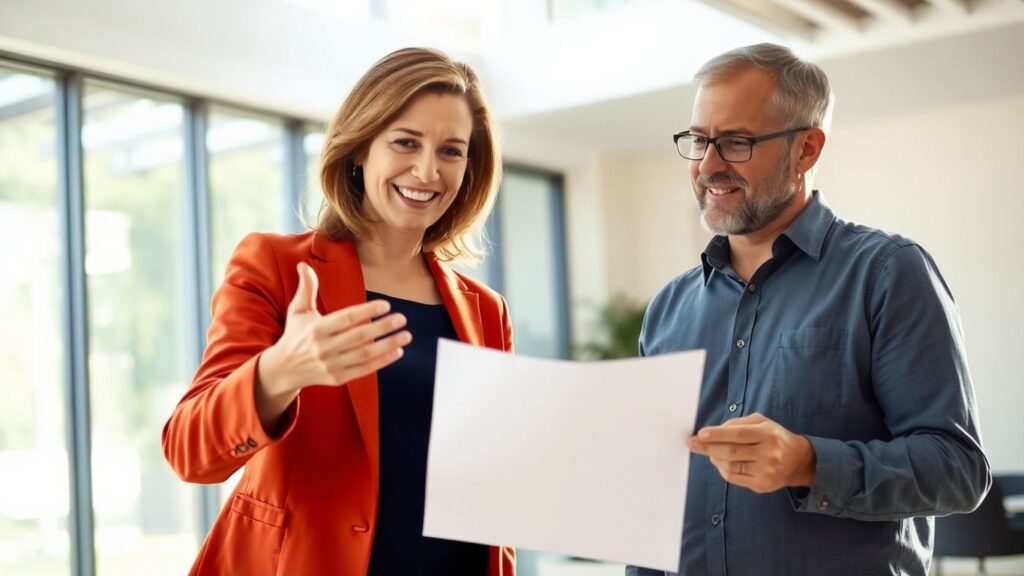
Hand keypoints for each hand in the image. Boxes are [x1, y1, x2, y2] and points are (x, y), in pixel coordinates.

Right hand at [255, 262, 410, 428]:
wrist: (284, 369)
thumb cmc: (295, 335)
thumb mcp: (297, 310)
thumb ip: (306, 288)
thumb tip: (303, 265)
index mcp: (317, 329)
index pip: (347, 319)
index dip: (367, 311)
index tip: (386, 305)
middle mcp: (324, 348)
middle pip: (360, 336)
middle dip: (383, 327)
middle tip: (402, 318)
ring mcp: (332, 365)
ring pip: (365, 354)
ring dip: (388, 345)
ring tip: (406, 335)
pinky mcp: (338, 378)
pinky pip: (365, 370)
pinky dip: (382, 361)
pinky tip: (397, 352)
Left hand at [686, 413, 815, 493]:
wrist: (799, 461)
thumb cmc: (775, 438)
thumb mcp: (762, 423)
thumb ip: (738, 423)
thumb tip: (713, 431)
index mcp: (768, 434)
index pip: (738, 434)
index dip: (717, 434)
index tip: (700, 434)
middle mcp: (769, 453)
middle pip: (731, 452)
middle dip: (708, 447)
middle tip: (692, 444)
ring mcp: (766, 472)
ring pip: (730, 466)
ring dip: (714, 458)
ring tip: (709, 452)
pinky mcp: (762, 486)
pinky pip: (734, 478)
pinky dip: (722, 469)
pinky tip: (720, 462)